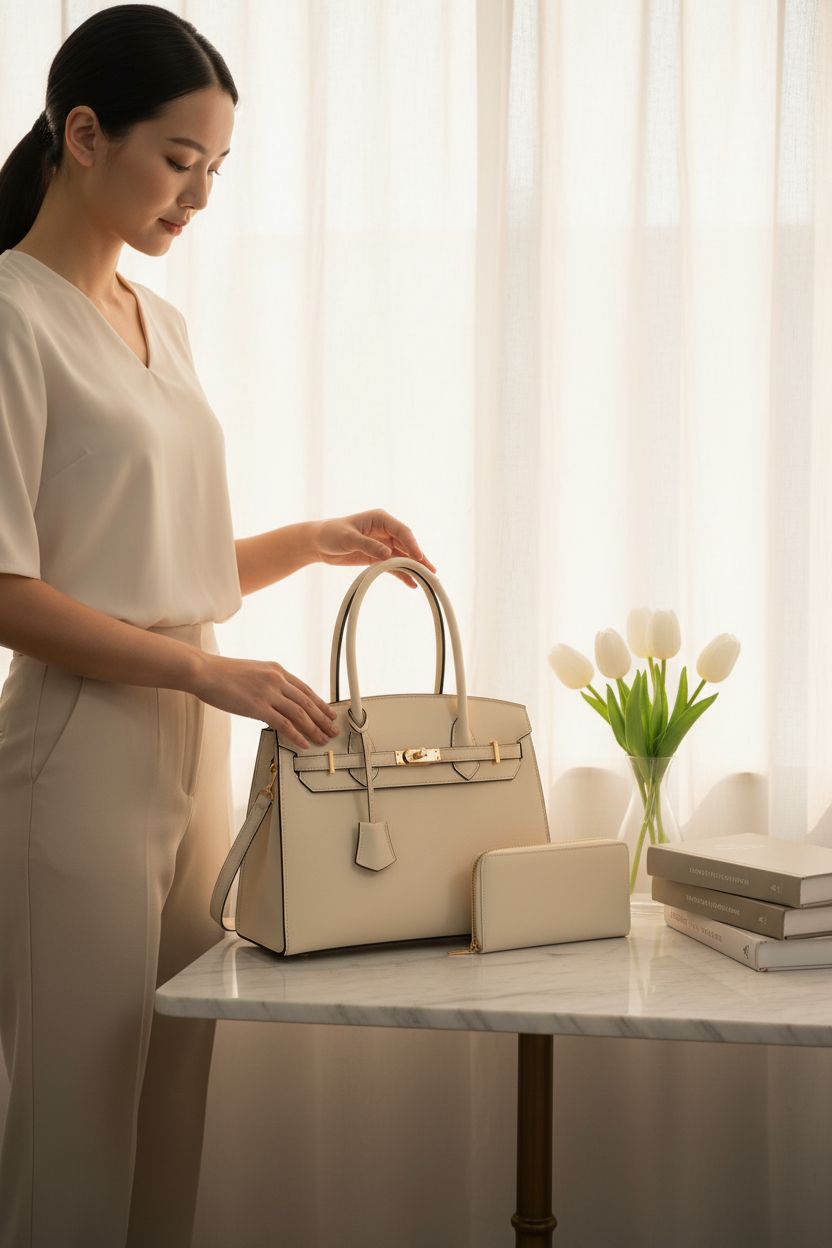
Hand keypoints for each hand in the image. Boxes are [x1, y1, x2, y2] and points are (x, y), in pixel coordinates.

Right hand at [193, 653, 338, 749]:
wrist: (205, 672)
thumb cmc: (223, 673)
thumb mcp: (253, 672)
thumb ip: (268, 684)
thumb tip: (277, 700)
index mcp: (277, 670)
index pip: (305, 689)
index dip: (320, 703)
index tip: (329, 713)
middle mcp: (277, 680)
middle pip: (307, 702)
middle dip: (323, 718)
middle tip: (332, 729)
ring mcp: (269, 693)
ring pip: (300, 714)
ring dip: (314, 728)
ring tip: (322, 739)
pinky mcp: (258, 707)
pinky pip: (284, 724)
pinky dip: (297, 735)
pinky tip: (303, 743)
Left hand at [311, 509, 436, 587]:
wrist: (318, 543)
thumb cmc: (331, 534)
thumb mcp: (348, 538)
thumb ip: (368, 545)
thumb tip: (387, 554)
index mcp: (380, 519)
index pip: (402, 531)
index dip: (412, 544)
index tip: (419, 557)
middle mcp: (385, 531)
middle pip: (407, 544)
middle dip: (419, 558)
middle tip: (431, 571)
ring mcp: (383, 544)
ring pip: (403, 556)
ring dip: (414, 567)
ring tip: (427, 579)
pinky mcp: (378, 557)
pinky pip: (393, 566)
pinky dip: (402, 574)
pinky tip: (411, 583)